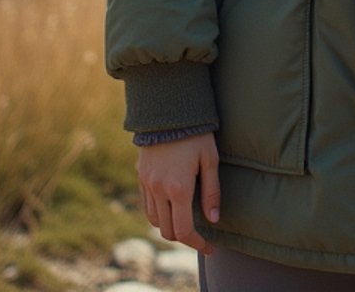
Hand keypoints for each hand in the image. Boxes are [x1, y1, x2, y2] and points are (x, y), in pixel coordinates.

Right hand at [137, 131, 220, 251]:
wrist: (168, 107)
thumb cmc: (195, 132)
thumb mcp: (210, 159)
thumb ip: (212, 191)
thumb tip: (213, 219)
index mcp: (178, 188)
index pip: (184, 230)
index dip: (198, 244)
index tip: (210, 248)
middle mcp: (159, 189)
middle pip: (167, 230)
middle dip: (184, 237)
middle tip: (200, 234)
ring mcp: (147, 183)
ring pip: (154, 220)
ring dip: (169, 225)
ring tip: (186, 219)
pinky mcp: (141, 175)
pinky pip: (147, 205)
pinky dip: (158, 213)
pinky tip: (171, 206)